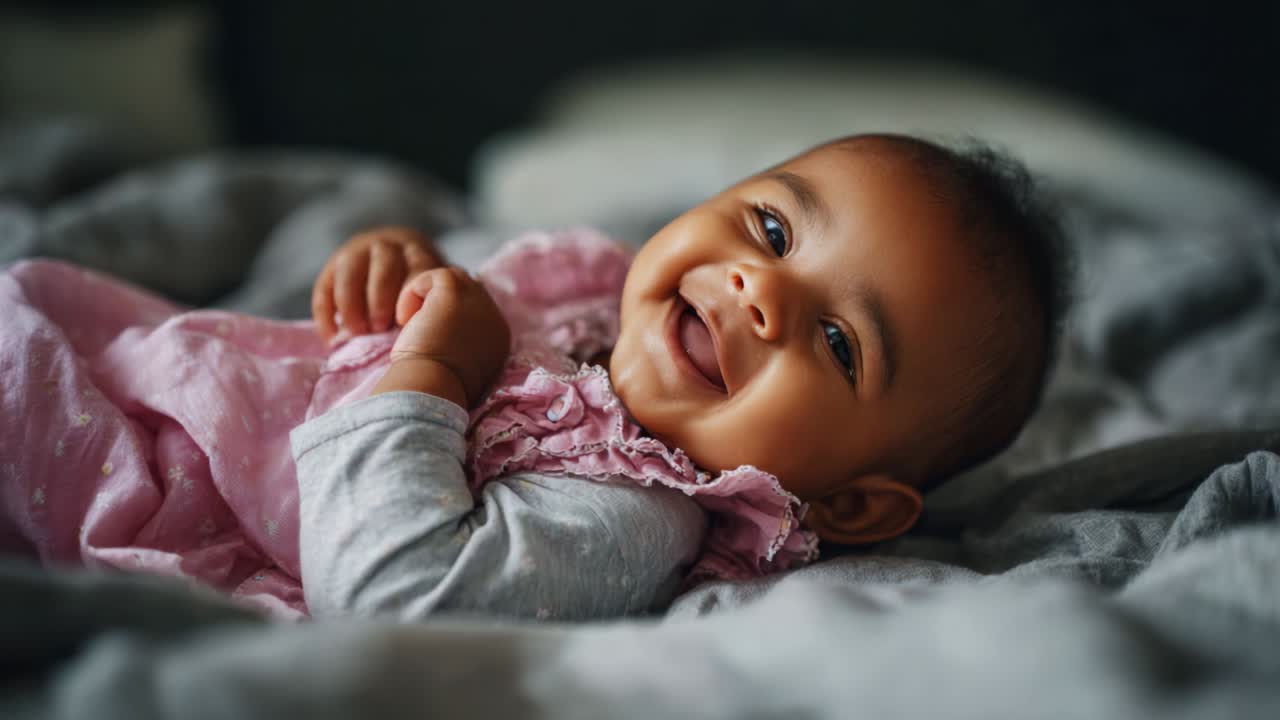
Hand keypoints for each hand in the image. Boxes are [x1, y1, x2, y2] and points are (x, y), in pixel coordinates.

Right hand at [312, 226, 443, 341]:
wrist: (389, 263)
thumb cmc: (415, 290)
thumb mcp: (429, 289)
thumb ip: (431, 304)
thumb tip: (432, 332)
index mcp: (417, 253)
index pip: (418, 268)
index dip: (411, 294)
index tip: (406, 322)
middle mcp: (387, 247)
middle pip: (384, 268)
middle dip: (380, 301)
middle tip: (379, 329)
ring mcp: (357, 252)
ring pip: (350, 273)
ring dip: (351, 306)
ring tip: (356, 334)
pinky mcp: (331, 266)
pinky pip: (324, 288)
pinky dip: (326, 315)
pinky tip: (332, 339)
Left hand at [374, 266, 510, 407]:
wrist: (430, 388)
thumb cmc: (433, 386)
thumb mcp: (454, 366)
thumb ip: (458, 344)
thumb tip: (439, 327)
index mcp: (498, 340)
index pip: (477, 313)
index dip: (452, 318)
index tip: (430, 338)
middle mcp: (495, 319)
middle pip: (470, 293)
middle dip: (442, 304)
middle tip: (420, 330)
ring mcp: (479, 303)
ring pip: (454, 280)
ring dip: (429, 297)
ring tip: (411, 324)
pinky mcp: (456, 292)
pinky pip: (436, 276)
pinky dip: (414, 292)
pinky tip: (405, 319)